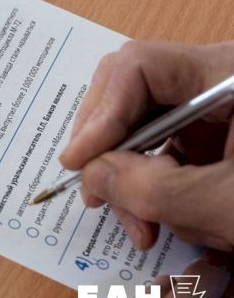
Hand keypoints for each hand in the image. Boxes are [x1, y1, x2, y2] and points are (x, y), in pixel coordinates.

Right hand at [60, 40, 233, 250]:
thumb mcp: (232, 201)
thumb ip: (156, 190)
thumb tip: (90, 174)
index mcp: (230, 75)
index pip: (139, 68)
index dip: (100, 114)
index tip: (78, 162)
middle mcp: (214, 84)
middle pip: (131, 99)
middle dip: (110, 154)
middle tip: (95, 197)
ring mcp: (211, 113)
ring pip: (141, 134)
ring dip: (130, 184)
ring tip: (138, 229)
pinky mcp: (211, 141)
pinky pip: (162, 157)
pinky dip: (151, 191)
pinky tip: (157, 221)